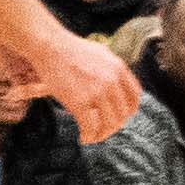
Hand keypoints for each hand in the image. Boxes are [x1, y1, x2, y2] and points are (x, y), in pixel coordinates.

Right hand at [25, 26, 140, 143]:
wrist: (50, 47)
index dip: (128, 112)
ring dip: (101, 135)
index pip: (134, 97)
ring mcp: (97, 91)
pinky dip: (88, 136)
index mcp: (119, 68)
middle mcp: (112, 81)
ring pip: (109, 124)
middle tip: (101, 130)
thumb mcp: (101, 54)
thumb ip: (112, 70)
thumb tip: (117, 87)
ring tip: (92, 136)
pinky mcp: (80, 102)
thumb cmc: (70, 50)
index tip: (119, 118)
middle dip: (112, 126)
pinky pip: (90, 127)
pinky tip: (83, 137)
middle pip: (122, 114)